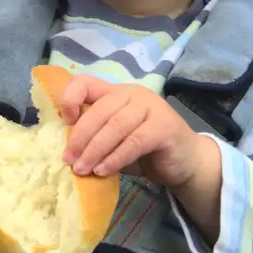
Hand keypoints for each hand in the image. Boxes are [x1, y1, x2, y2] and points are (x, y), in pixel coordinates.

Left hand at [58, 77, 206, 185]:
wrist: (187, 161)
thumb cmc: (145, 151)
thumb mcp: (114, 141)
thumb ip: (95, 138)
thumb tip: (68, 152)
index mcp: (116, 92)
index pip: (86, 82)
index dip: (70, 98)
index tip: (65, 122)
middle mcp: (133, 94)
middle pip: (100, 110)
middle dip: (80, 137)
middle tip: (68, 160)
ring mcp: (151, 107)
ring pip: (115, 126)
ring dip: (94, 150)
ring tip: (82, 169)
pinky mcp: (164, 126)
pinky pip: (134, 142)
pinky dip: (115, 158)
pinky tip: (103, 171)